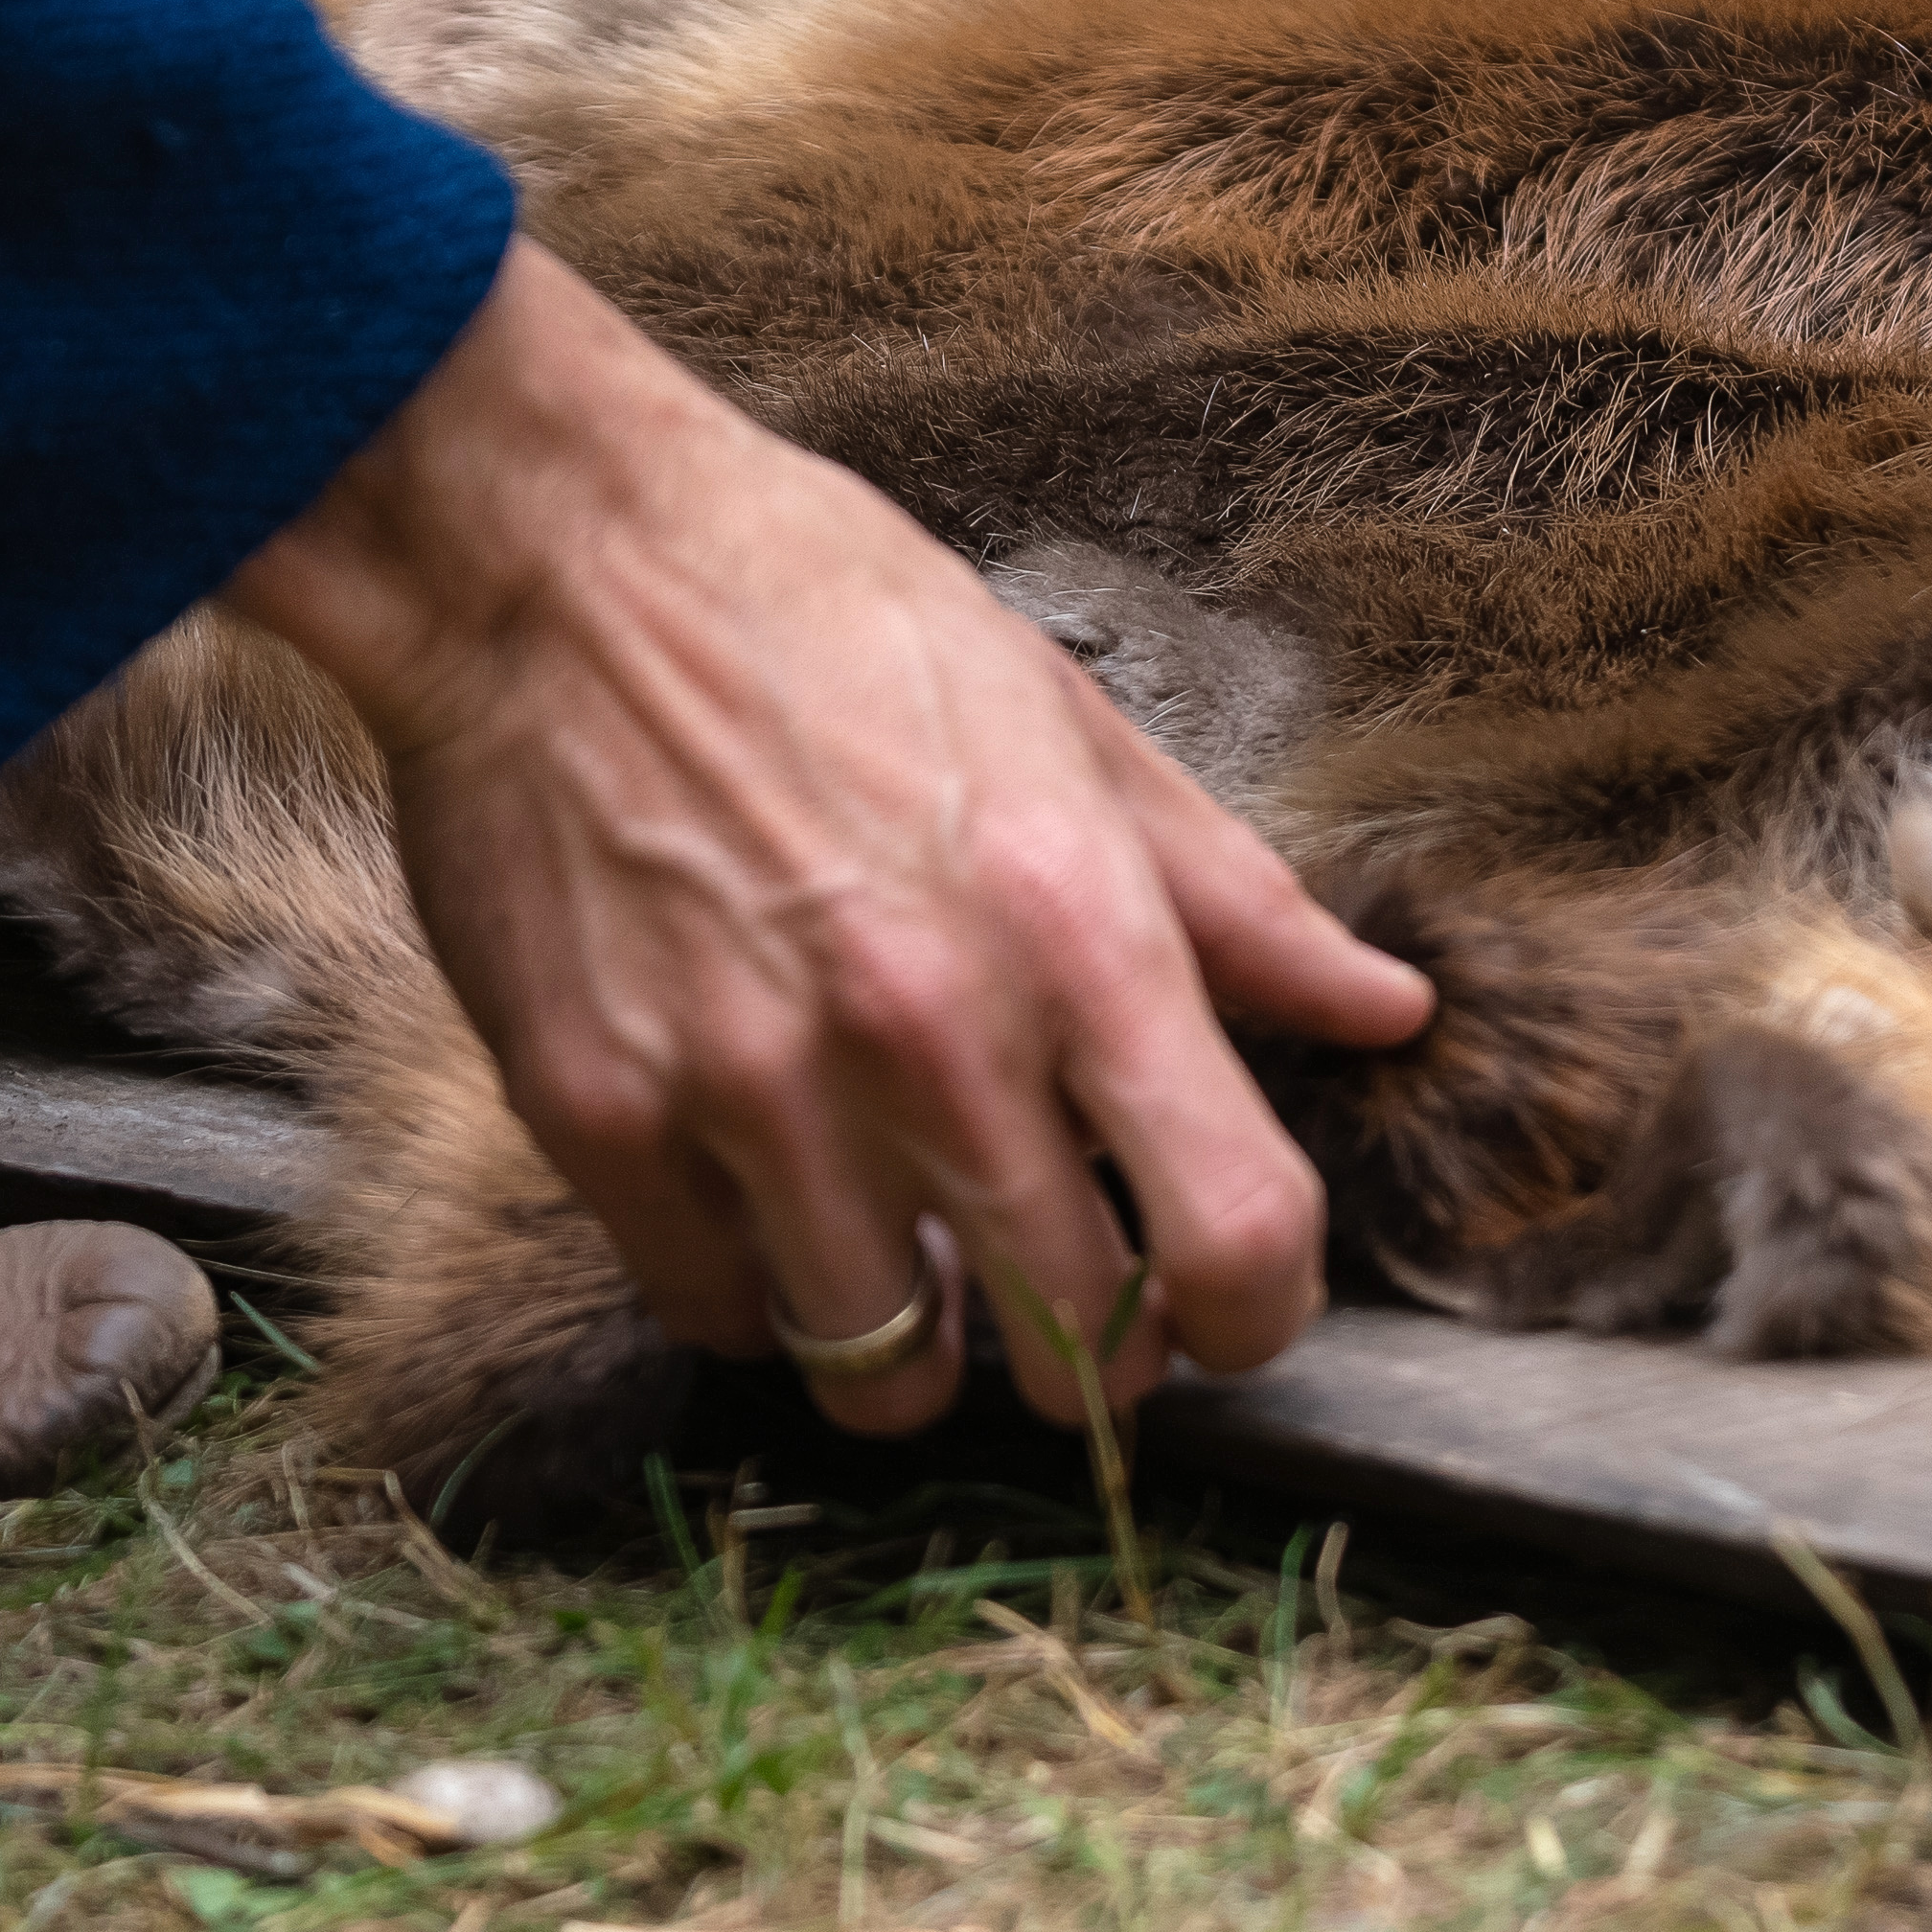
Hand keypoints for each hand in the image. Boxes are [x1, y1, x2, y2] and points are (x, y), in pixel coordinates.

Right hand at [226, 246, 1435, 1433]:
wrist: (548, 559)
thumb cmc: (820, 615)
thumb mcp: (1064, 721)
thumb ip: (1230, 899)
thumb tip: (1383, 1010)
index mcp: (1074, 926)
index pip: (1235, 1227)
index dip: (1258, 1312)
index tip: (1232, 1308)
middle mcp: (928, 1034)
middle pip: (1078, 1342)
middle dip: (1096, 1345)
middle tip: (1066, 1288)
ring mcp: (755, 1089)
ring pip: (886, 1371)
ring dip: (918, 1343)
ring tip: (907, 1255)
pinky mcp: (601, 1116)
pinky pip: (718, 1313)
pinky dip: (756, 1291)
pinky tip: (766, 1202)